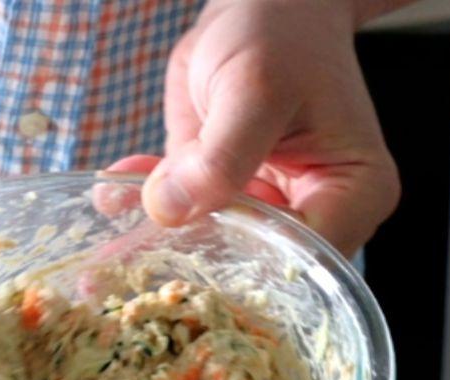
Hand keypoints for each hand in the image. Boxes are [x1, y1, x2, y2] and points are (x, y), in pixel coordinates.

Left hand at [126, 0, 399, 256]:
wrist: (258, 3)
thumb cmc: (283, 35)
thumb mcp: (256, 88)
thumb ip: (221, 155)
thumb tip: (170, 210)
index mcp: (351, 197)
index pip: (302, 262)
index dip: (244, 275)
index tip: (182, 273)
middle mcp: (311, 214)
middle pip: (253, 266)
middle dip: (186, 269)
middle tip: (116, 282)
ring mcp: (262, 208)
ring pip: (207, 246)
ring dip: (151, 242)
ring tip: (98, 262)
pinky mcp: (220, 194)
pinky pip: (180, 213)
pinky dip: (139, 207)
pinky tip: (111, 192)